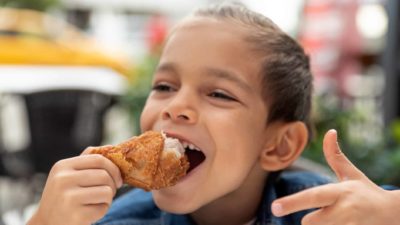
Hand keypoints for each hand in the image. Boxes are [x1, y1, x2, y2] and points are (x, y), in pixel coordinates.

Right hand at [27, 146, 122, 224]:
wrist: (47, 224)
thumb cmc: (63, 198)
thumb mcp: (68, 176)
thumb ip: (86, 161)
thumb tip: (110, 147)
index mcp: (62, 166)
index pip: (98, 159)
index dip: (114, 168)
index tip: (118, 179)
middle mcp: (63, 180)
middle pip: (104, 175)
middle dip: (112, 185)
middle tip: (108, 193)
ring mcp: (68, 198)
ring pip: (107, 191)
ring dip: (108, 199)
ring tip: (96, 203)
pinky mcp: (76, 215)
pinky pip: (103, 208)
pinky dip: (102, 211)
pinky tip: (90, 213)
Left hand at [271, 129, 399, 224]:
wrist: (394, 215)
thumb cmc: (366, 192)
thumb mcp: (351, 174)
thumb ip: (335, 156)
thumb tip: (330, 132)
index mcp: (341, 192)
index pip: (313, 197)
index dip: (292, 202)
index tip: (274, 207)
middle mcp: (345, 211)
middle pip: (309, 222)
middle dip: (313, 219)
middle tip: (330, 212)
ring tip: (340, 219)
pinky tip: (347, 224)